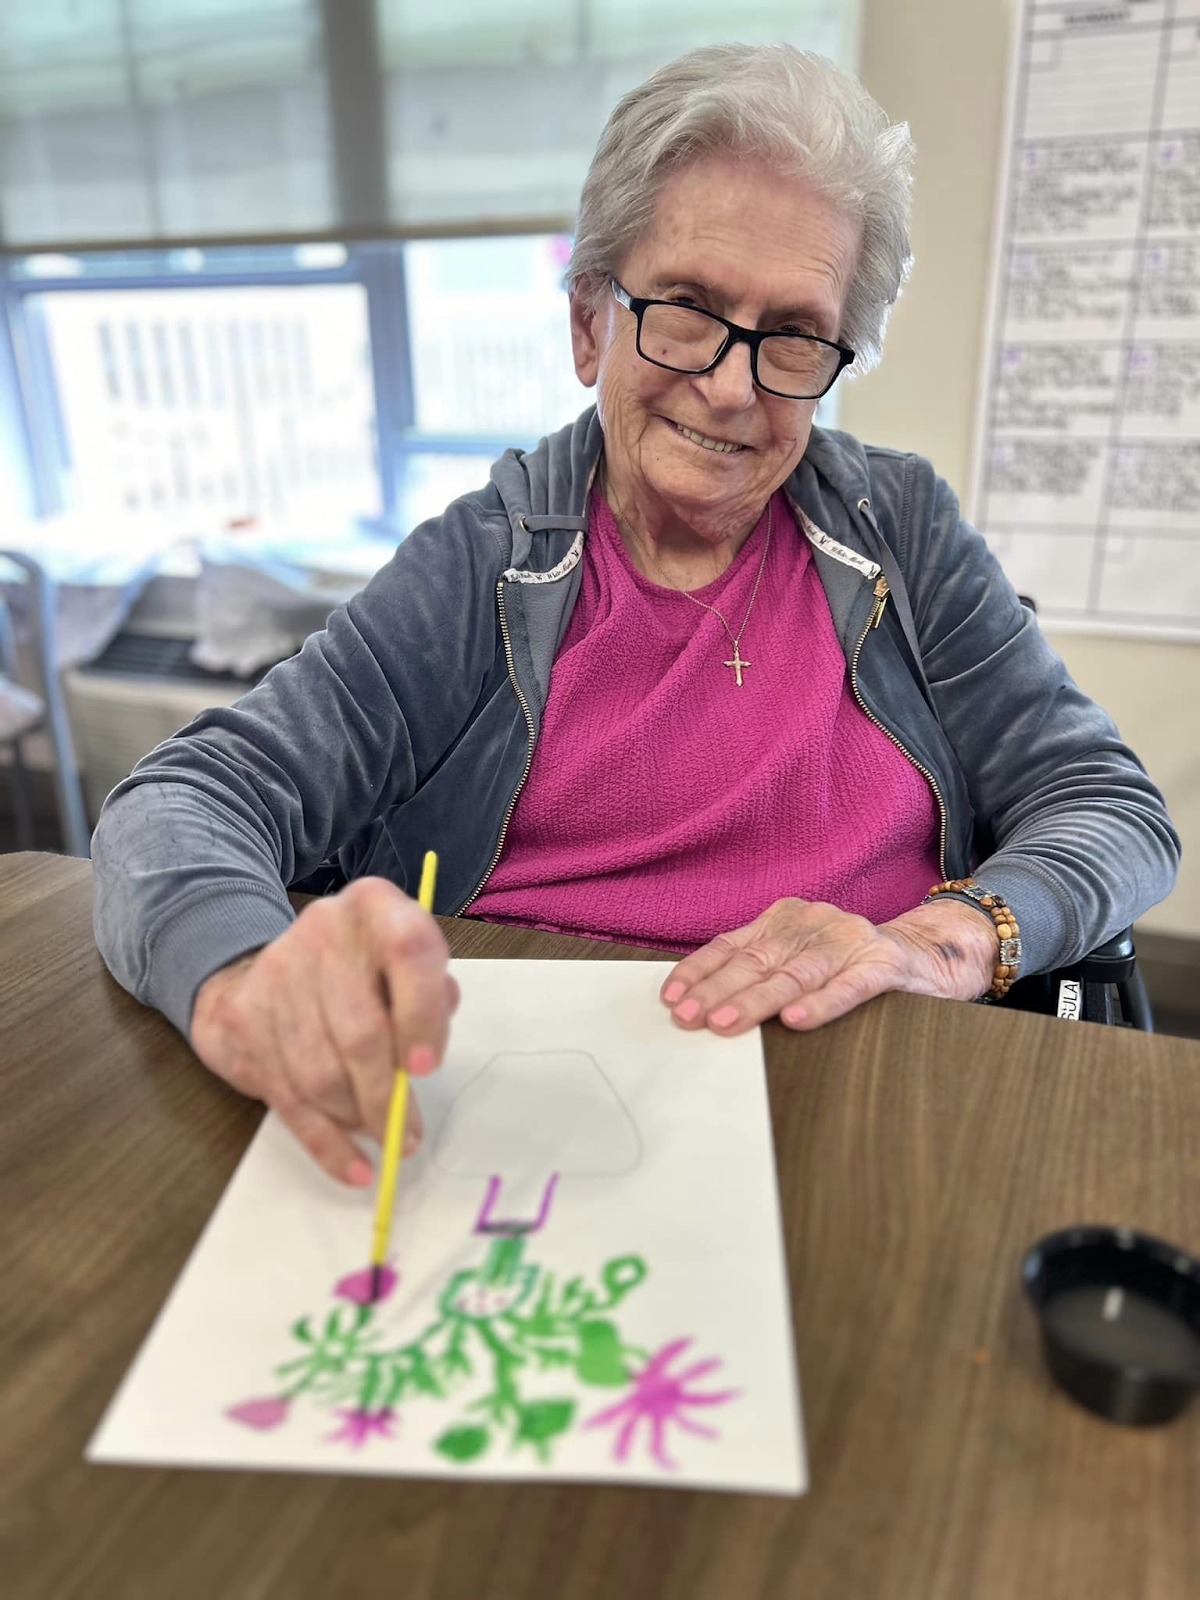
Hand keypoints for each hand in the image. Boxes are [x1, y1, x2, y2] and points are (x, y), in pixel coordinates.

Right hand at [190, 878, 458, 1184]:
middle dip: (386, 1092)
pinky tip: (353, 1167)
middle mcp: (323, 930)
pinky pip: (289, 1098)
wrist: (262, 965)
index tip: (426, 1068)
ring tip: (385, 1138)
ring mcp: (276, 974)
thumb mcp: (405, 961)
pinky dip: (326, 1142)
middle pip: (358, 1029)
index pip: (409, 951)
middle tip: (406, 1131)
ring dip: (357, 1117)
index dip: (421, 1014)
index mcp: (375, 905)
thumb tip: (422, 1054)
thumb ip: (429, 994)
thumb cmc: (361, 969)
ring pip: (321, 1071)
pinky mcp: (245, 1020)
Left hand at [659, 896, 996, 1033]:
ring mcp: (849, 941)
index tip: (670, 998)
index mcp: (786, 919)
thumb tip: (699, 1004)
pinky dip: (819, 1003)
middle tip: (688, 1017)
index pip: (731, 945)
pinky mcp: (884, 965)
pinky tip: (794, 1020)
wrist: (930, 955)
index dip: (699, 971)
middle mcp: (813, 922)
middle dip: (717, 990)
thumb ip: (760, 970)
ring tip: (725, 1022)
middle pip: (757, 961)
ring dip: (757, 1000)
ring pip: (795, 973)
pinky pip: (847, 987)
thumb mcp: (800, 957)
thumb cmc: (850, 965)